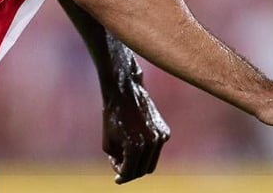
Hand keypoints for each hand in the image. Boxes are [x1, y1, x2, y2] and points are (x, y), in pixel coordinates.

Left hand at [102, 57, 169, 183]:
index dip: (122, 177)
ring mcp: (161, 137)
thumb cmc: (112, 116)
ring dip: (140, 162)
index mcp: (135, 147)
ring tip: (125, 154)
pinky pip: (156, 149)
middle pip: (144, 170)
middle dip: (132, 172)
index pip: (130, 172)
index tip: (117, 179)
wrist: (124, 92)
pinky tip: (135, 143)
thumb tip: (124, 171)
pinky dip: (146, 151)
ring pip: (152, 161)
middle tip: (121, 168)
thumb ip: (116, 160)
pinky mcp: (165, 131)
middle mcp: (152, 144)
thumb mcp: (108, 142)